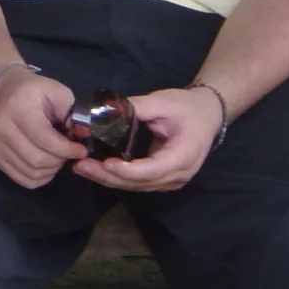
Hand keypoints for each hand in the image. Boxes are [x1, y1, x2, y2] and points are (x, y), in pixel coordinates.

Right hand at [0, 67, 85, 188]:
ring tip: (57, 157)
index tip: (81, 149)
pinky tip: (46, 165)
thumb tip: (84, 134)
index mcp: (19, 108)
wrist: (3, 91)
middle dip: (60, 160)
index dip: (67, 149)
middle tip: (68, 152)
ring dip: (51, 169)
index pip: (45, 139)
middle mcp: (3, 128)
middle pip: (38, 159)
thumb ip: (72, 112)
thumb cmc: (34, 91)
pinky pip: (22, 178)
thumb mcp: (56, 91)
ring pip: (31, 172)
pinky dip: (39, 177)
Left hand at [71, 86, 220, 191]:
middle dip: (110, 176)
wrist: (207, 115)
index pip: (154, 169)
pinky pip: (138, 183)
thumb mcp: (163, 102)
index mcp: (184, 155)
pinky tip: (97, 170)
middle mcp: (179, 174)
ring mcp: (172, 179)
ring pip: (137, 186)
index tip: (107, 163)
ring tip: (82, 168)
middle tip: (81, 166)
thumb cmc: (187, 108)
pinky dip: (117, 178)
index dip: (130, 170)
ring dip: (109, 179)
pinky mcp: (162, 178)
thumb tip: (108, 110)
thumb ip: (137, 107)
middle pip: (142, 182)